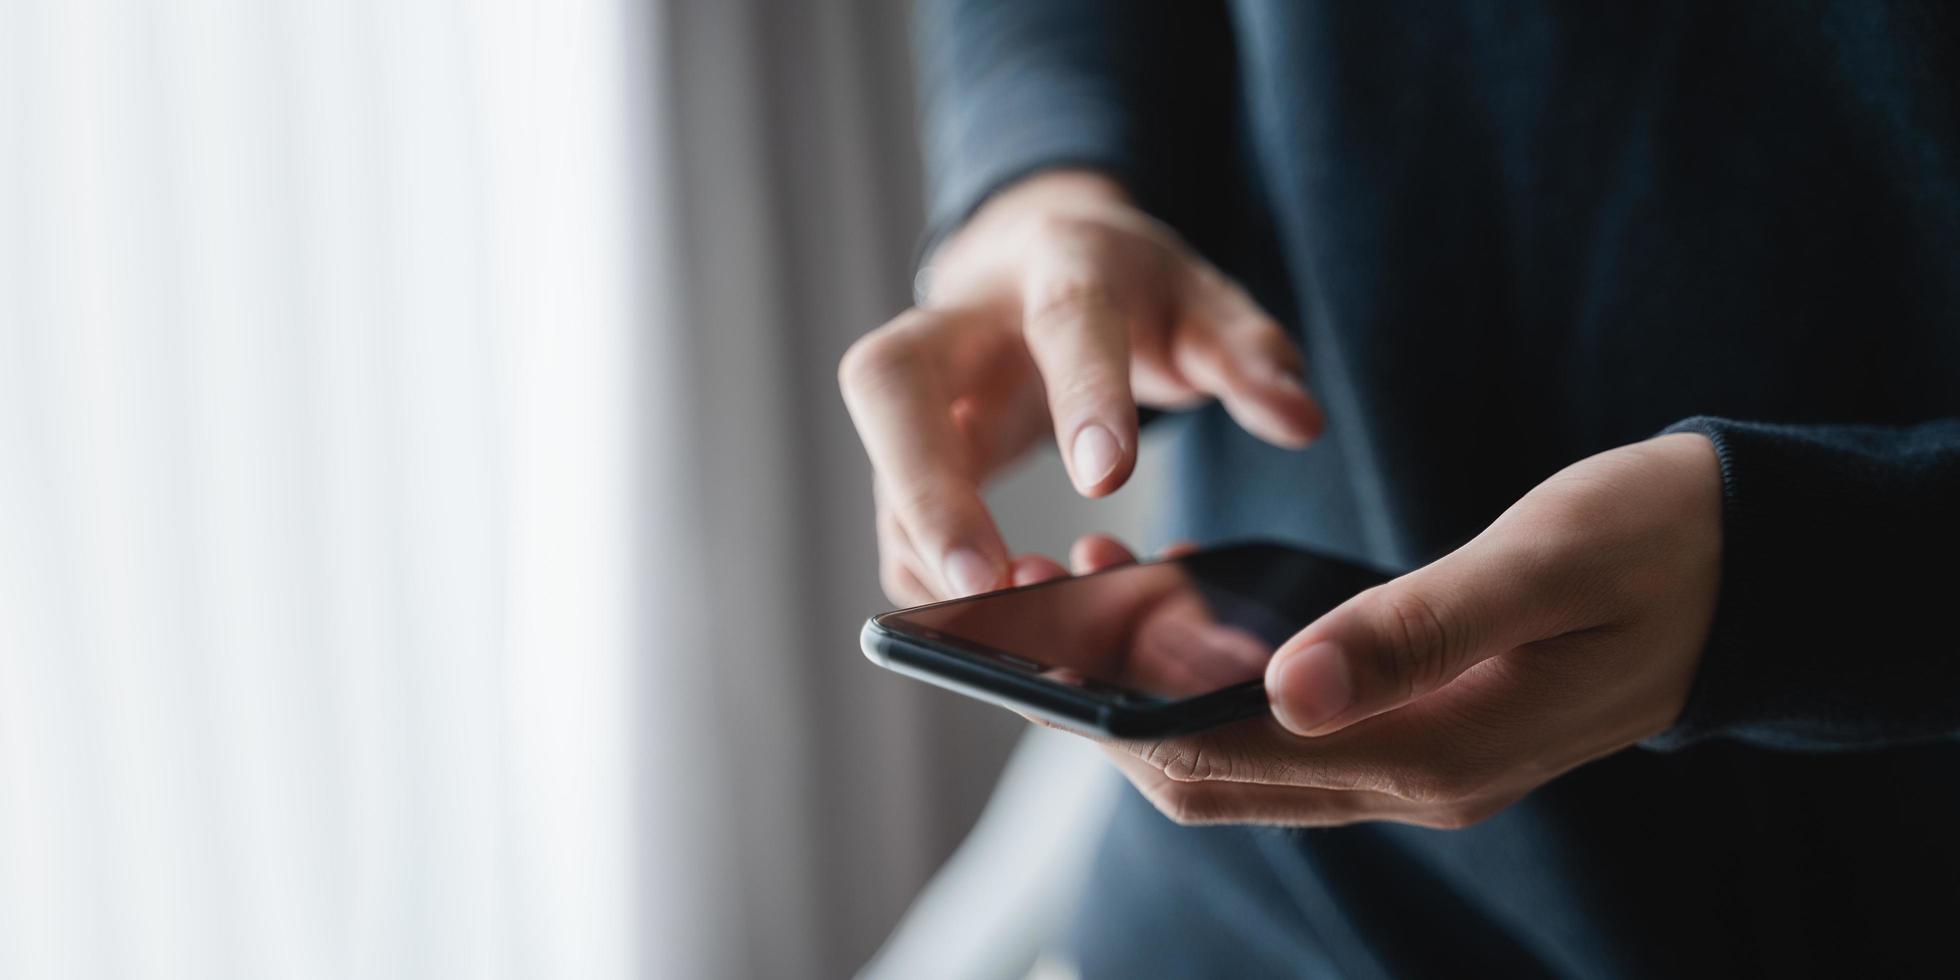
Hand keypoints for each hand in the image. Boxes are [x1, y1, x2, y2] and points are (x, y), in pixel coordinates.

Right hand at [838, 170, 1323, 604]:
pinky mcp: (906, 445)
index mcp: (1060, 265)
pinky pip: (895, 513)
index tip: (1106, 479)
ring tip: (984, 621)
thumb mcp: (1203, 303)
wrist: (1042, 261)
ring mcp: (920, 384)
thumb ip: (1249, 355)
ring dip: (922, 548)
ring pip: (881, 459)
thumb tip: (1300, 419)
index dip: (1082, 394)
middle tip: (979, 577)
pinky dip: (925, 571)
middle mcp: (963, 321)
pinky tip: (974, 619)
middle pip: (893, 380)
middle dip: (926, 482)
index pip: (1064, 319)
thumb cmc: (1129, 290)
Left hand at [1050, 433, 1723, 827]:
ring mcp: (1415, 763)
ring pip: (1240, 758)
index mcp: (1437, 755)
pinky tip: (1183, 604)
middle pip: (1211, 780)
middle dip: (1110, 713)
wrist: (1750, 570)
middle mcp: (1413, 782)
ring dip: (1153, 696)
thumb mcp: (1539, 566)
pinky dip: (1212, 680)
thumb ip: (1418, 630)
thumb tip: (1283, 688)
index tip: (1035, 662)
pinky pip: (1285, 727)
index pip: (1228, 766)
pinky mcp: (1418, 728)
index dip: (1117, 723)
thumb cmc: (1650, 545)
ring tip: (1091, 591)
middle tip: (1036, 617)